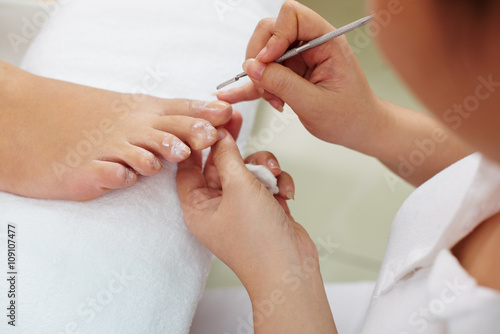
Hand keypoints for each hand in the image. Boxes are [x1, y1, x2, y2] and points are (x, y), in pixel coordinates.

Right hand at [0, 61, 232, 199]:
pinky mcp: (89, 170)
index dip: (203, 112)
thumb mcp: (139, 115)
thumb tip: (215, 121)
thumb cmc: (102, 127)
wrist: (46, 132)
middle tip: (209, 135)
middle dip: (188, 131)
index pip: (179, 110)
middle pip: (165, 129)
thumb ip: (173, 120)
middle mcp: (132, 129)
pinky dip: (117, 174)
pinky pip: (107, 173)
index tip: (227, 113)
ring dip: (156, 153)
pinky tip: (124, 176)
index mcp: (146, 114)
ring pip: (138, 151)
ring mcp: (110, 149)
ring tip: (174, 155)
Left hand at [176, 116, 335, 332]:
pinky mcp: (264, 208)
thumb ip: (227, 156)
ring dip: (263, 166)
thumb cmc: (258, 240)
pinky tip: (286, 193)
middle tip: (237, 119)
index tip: (207, 120)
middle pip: (219, 164)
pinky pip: (266, 182)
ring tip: (273, 175)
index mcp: (198, 207)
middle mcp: (217, 206)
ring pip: (247, 170)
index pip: (188, 167)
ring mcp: (241, 207)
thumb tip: (220, 135)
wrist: (291, 270)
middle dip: (233, 146)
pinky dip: (278, 182)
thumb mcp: (239, 188)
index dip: (197, 142)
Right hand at [217, 1, 383, 149]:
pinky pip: (264, 73)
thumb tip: (253, 67)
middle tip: (264, 85)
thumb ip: (283, 83)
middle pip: (271, 31)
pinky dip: (251, 85)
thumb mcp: (315, 104)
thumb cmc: (349, 116)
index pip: (292, 16)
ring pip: (263, 53)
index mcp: (326, 42)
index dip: (275, 36)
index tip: (267, 61)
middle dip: (261, 59)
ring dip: (260, 78)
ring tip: (272, 100)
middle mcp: (311, 44)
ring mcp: (298, 58)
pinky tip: (233, 95)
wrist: (357, 129)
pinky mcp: (290, 73)